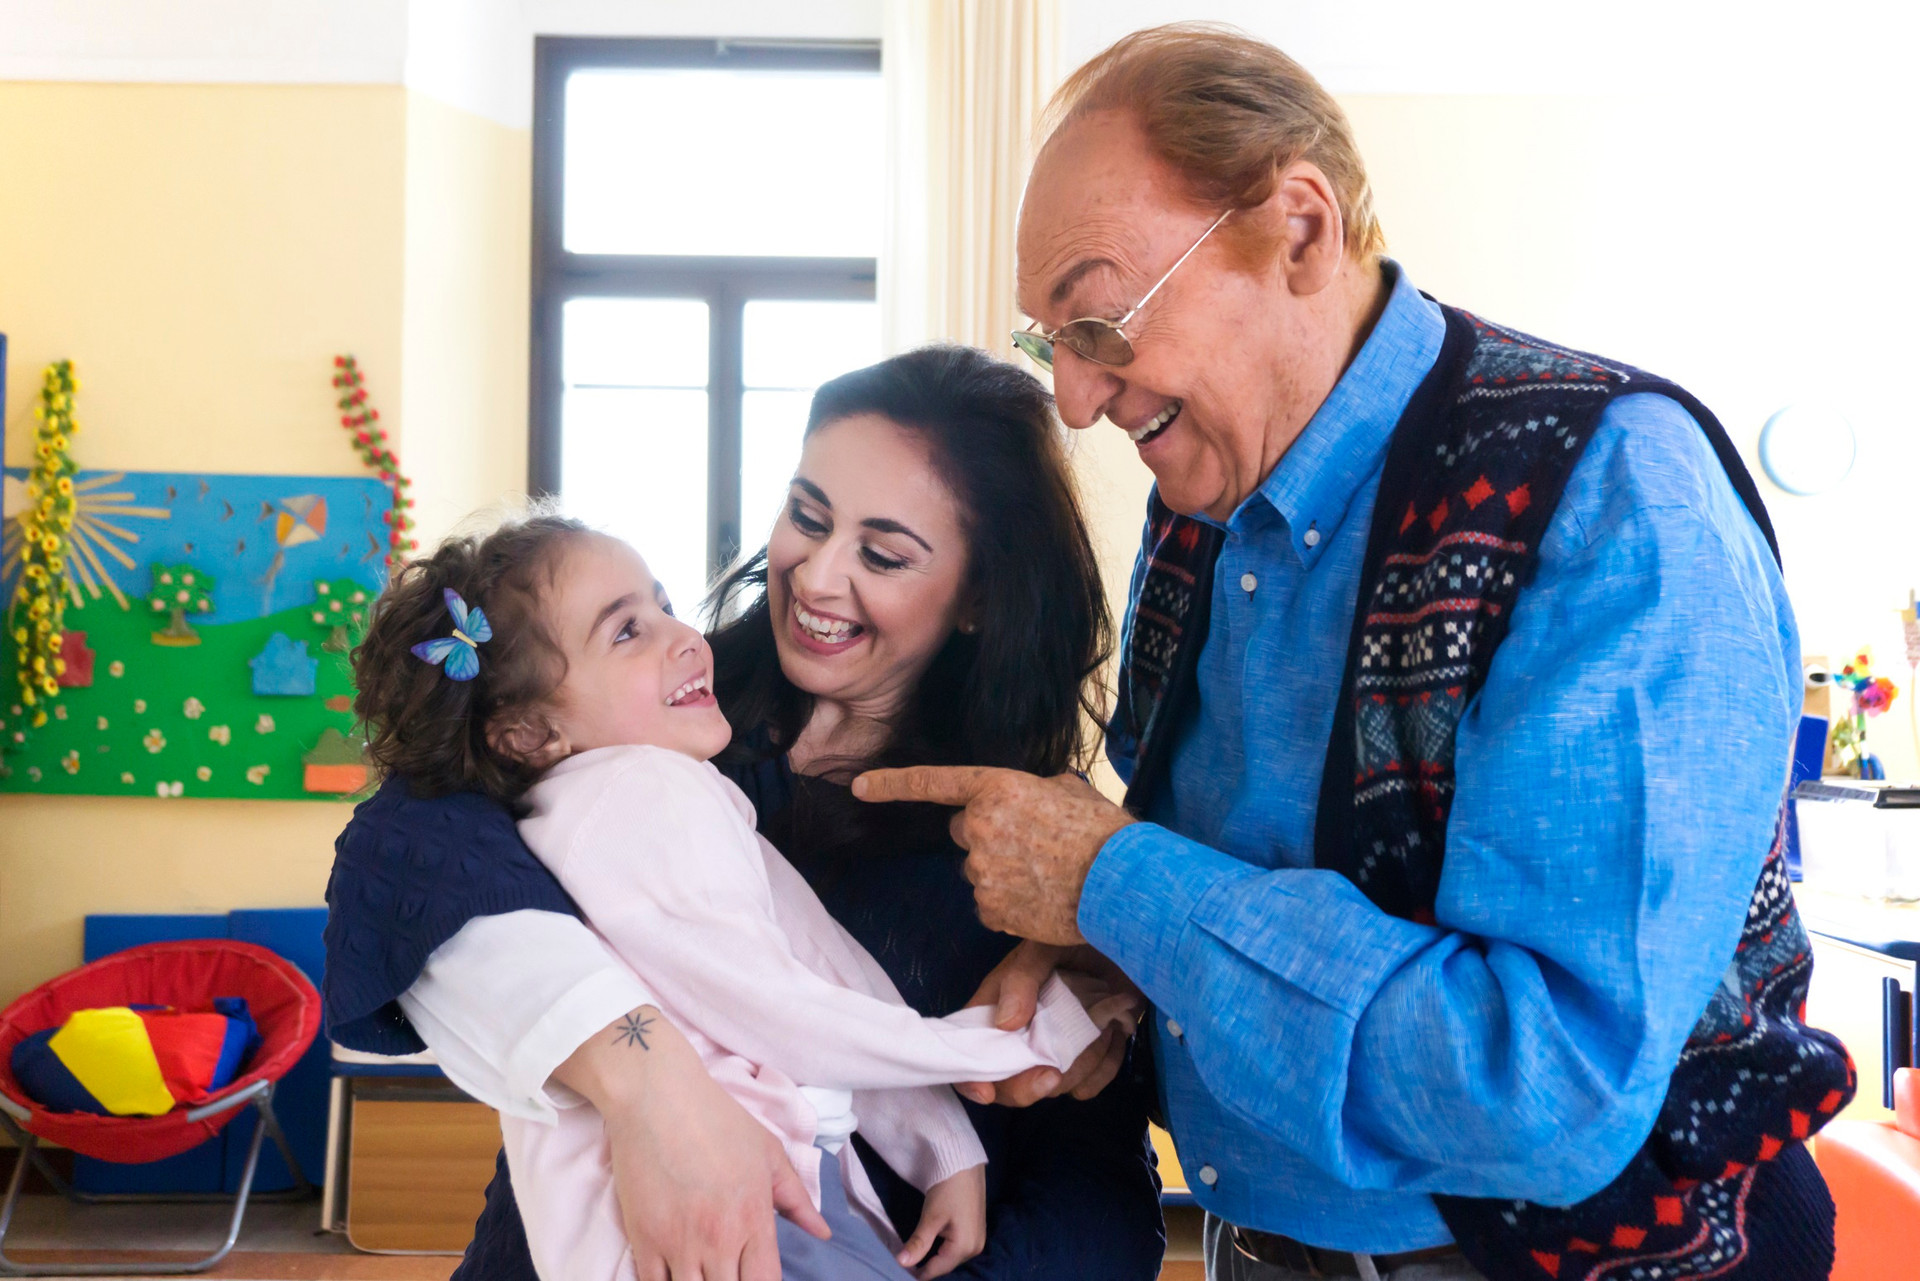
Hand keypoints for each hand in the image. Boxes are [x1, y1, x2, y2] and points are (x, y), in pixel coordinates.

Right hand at [553, 1007, 830, 1280]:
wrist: (657, 1097)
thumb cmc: (717, 1119)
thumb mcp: (768, 1152)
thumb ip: (797, 1198)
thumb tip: (823, 1232)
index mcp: (754, 1218)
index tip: (754, 1275)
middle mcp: (719, 1239)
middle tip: (728, 1270)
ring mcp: (678, 1243)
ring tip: (703, 1271)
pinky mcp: (643, 1239)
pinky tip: (674, 1273)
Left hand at [853, 767, 1133, 944]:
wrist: (1122, 882)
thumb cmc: (1104, 832)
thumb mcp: (1070, 790)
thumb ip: (1035, 790)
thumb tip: (1034, 798)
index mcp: (998, 788)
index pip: (933, 783)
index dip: (893, 784)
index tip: (859, 786)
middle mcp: (980, 827)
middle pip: (964, 831)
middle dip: (989, 836)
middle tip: (1033, 844)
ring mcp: (983, 871)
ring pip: (979, 871)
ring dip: (1003, 872)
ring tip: (1048, 874)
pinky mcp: (991, 909)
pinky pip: (990, 905)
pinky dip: (1010, 905)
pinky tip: (1042, 899)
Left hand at [897, 1165, 985, 1278]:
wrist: (964, 1164)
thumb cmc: (947, 1190)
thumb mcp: (931, 1218)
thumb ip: (918, 1243)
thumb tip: (901, 1263)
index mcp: (964, 1247)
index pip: (938, 1269)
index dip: (918, 1273)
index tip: (901, 1271)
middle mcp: (975, 1248)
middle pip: (946, 1265)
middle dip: (928, 1266)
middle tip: (907, 1261)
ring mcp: (978, 1239)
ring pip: (952, 1257)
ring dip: (936, 1257)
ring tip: (918, 1254)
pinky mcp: (977, 1230)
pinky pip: (958, 1247)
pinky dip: (945, 1248)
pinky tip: (933, 1244)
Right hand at [955, 941, 1142, 1107]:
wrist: (1127, 940)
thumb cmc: (1077, 937)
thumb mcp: (1044, 947)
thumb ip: (1022, 978)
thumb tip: (1005, 1024)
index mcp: (997, 1008)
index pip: (971, 1052)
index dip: (971, 1077)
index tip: (987, 1091)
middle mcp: (1021, 1036)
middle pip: (1009, 1084)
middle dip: (1029, 1085)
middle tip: (1053, 1072)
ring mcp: (1055, 1051)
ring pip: (1054, 1087)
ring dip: (1078, 1066)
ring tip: (1100, 1026)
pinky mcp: (1087, 1059)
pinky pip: (1088, 1086)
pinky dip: (1103, 1068)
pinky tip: (1114, 1035)